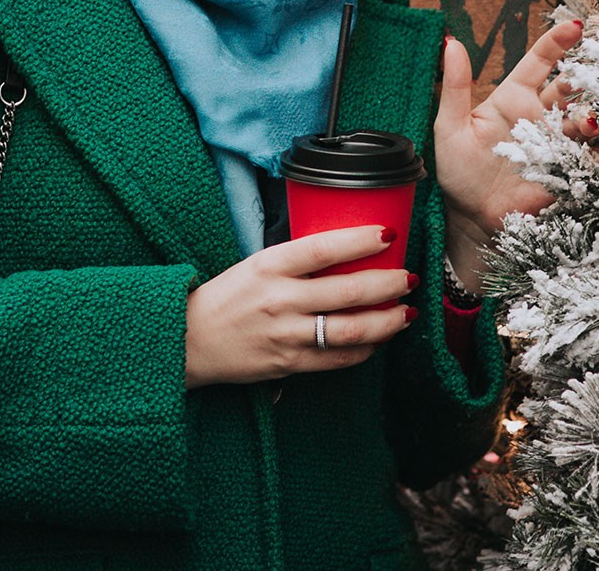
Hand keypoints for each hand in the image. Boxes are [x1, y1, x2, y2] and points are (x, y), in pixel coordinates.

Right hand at [184, 226, 417, 388]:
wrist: (189, 340)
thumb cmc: (227, 296)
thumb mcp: (256, 264)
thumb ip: (296, 261)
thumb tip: (347, 250)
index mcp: (269, 265)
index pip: (323, 248)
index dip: (360, 240)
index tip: (388, 234)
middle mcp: (279, 299)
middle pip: (347, 290)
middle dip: (388, 284)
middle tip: (408, 278)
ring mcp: (285, 334)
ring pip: (350, 329)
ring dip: (386, 321)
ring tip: (406, 313)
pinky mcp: (288, 364)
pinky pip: (338, 359)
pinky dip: (364, 349)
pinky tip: (377, 340)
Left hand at [433, 20, 588, 286]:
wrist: (471, 219)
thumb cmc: (457, 170)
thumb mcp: (450, 126)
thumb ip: (454, 86)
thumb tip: (451, 42)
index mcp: (514, 99)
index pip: (539, 63)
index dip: (556, 44)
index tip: (574, 26)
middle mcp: (540, 117)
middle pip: (570, 90)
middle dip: (585, 80)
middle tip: (590, 78)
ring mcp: (556, 145)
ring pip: (584, 121)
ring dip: (593, 117)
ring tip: (590, 120)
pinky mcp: (567, 172)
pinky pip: (592, 158)